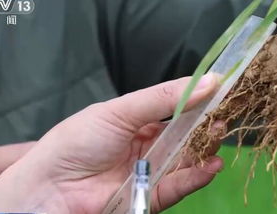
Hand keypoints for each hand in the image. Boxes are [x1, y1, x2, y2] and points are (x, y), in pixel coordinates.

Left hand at [0, 75, 221, 213]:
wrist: (50, 186)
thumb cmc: (79, 140)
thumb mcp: (121, 110)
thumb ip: (164, 97)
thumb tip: (210, 80)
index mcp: (139, 121)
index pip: (177, 109)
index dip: (199, 100)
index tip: (223, 90)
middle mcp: (149, 145)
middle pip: (186, 135)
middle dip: (207, 125)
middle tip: (225, 114)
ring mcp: (152, 171)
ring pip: (187, 159)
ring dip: (206, 148)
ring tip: (220, 135)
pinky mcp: (152, 197)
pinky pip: (180, 185)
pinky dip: (198, 176)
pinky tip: (212, 164)